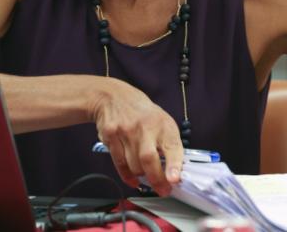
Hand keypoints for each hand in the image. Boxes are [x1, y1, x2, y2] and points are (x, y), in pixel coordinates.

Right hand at [90, 78, 183, 196]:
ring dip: (141, 175)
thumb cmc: (142, 113)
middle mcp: (144, 127)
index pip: (171, 146)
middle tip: (162, 189)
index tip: (174, 179)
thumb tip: (175, 172)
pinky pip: (119, 164)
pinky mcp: (111, 136)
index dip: (173, 165)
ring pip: (134, 165)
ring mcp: (125, 131)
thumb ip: (169, 144)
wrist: (114, 97)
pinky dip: (127, 176)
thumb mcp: (162, 121)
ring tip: (145, 174)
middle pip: (148, 158)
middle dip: (156, 179)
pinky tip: (134, 180)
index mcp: (162, 123)